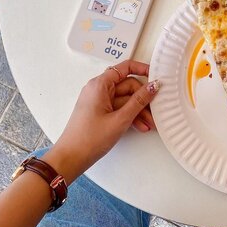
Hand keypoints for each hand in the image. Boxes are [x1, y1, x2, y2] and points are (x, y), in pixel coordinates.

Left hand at [44, 60, 158, 182]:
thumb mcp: (120, 119)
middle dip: (143, 99)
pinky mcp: (99, 112)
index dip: (142, 69)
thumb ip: (139, 101)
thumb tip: (153, 86)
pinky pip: (119, 108)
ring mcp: (98, 101)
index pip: (125, 68)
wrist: (71, 158)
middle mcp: (98, 89)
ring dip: (138, 110)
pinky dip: (130, 116)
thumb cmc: (89, 139)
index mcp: (100, 85)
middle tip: (155, 111)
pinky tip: (140, 126)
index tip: (155, 76)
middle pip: (128, 86)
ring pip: (125, 99)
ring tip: (150, 124)